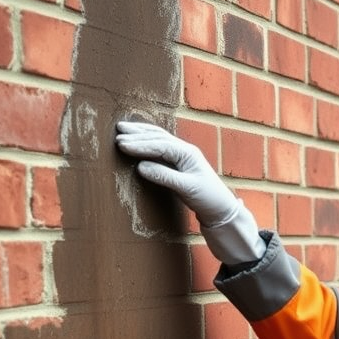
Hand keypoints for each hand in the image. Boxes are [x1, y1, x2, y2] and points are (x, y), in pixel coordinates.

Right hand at [115, 121, 264, 263]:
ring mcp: (182, 155)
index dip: (140, 145)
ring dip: (141, 134)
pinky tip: (137, 140)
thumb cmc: (208, 198)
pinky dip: (147, 142)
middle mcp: (184, 150)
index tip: (122, 144)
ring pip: (158, 139)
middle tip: (117, 132)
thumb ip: (164, 177)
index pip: (160, 145)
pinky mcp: (178, 164)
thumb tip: (141, 167)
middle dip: (137, 134)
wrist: (221, 209)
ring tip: (123, 129)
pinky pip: (159, 148)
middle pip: (158, 137)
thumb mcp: (186, 188)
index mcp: (187, 153)